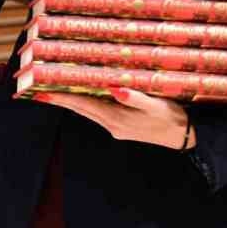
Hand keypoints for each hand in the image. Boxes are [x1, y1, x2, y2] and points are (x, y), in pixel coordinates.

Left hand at [32, 87, 194, 149]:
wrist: (187, 137)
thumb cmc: (173, 118)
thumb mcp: (156, 105)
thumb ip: (135, 97)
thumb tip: (115, 89)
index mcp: (117, 119)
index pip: (84, 106)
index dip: (63, 98)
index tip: (43, 93)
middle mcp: (112, 125)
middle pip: (81, 109)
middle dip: (61, 100)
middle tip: (39, 91)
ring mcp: (117, 127)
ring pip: (89, 111)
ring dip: (72, 101)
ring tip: (54, 91)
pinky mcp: (123, 126)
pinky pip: (99, 112)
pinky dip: (88, 103)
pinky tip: (83, 95)